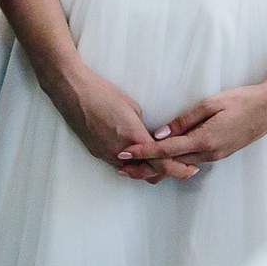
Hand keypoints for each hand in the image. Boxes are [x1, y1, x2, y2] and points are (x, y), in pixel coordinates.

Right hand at [47, 65, 197, 182]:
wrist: (73, 92)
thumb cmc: (104, 93)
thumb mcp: (133, 108)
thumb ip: (143, 128)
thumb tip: (149, 138)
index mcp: (134, 139)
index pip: (163, 164)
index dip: (180, 169)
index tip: (192, 168)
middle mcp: (121, 153)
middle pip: (150, 174)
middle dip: (167, 172)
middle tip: (182, 167)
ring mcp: (107, 155)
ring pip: (134, 172)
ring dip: (148, 169)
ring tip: (161, 161)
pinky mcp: (97, 153)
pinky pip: (120, 165)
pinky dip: (132, 164)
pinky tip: (138, 155)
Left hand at [123, 80, 266, 178]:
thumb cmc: (241, 100)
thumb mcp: (210, 104)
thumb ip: (184, 120)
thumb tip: (160, 134)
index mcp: (204, 140)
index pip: (166, 150)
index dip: (143, 152)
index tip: (124, 153)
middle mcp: (209, 153)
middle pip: (170, 164)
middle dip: (145, 166)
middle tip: (121, 168)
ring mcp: (216, 156)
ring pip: (181, 164)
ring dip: (159, 166)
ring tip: (136, 166)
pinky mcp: (220, 153)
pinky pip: (192, 160)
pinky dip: (175, 162)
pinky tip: (163, 160)